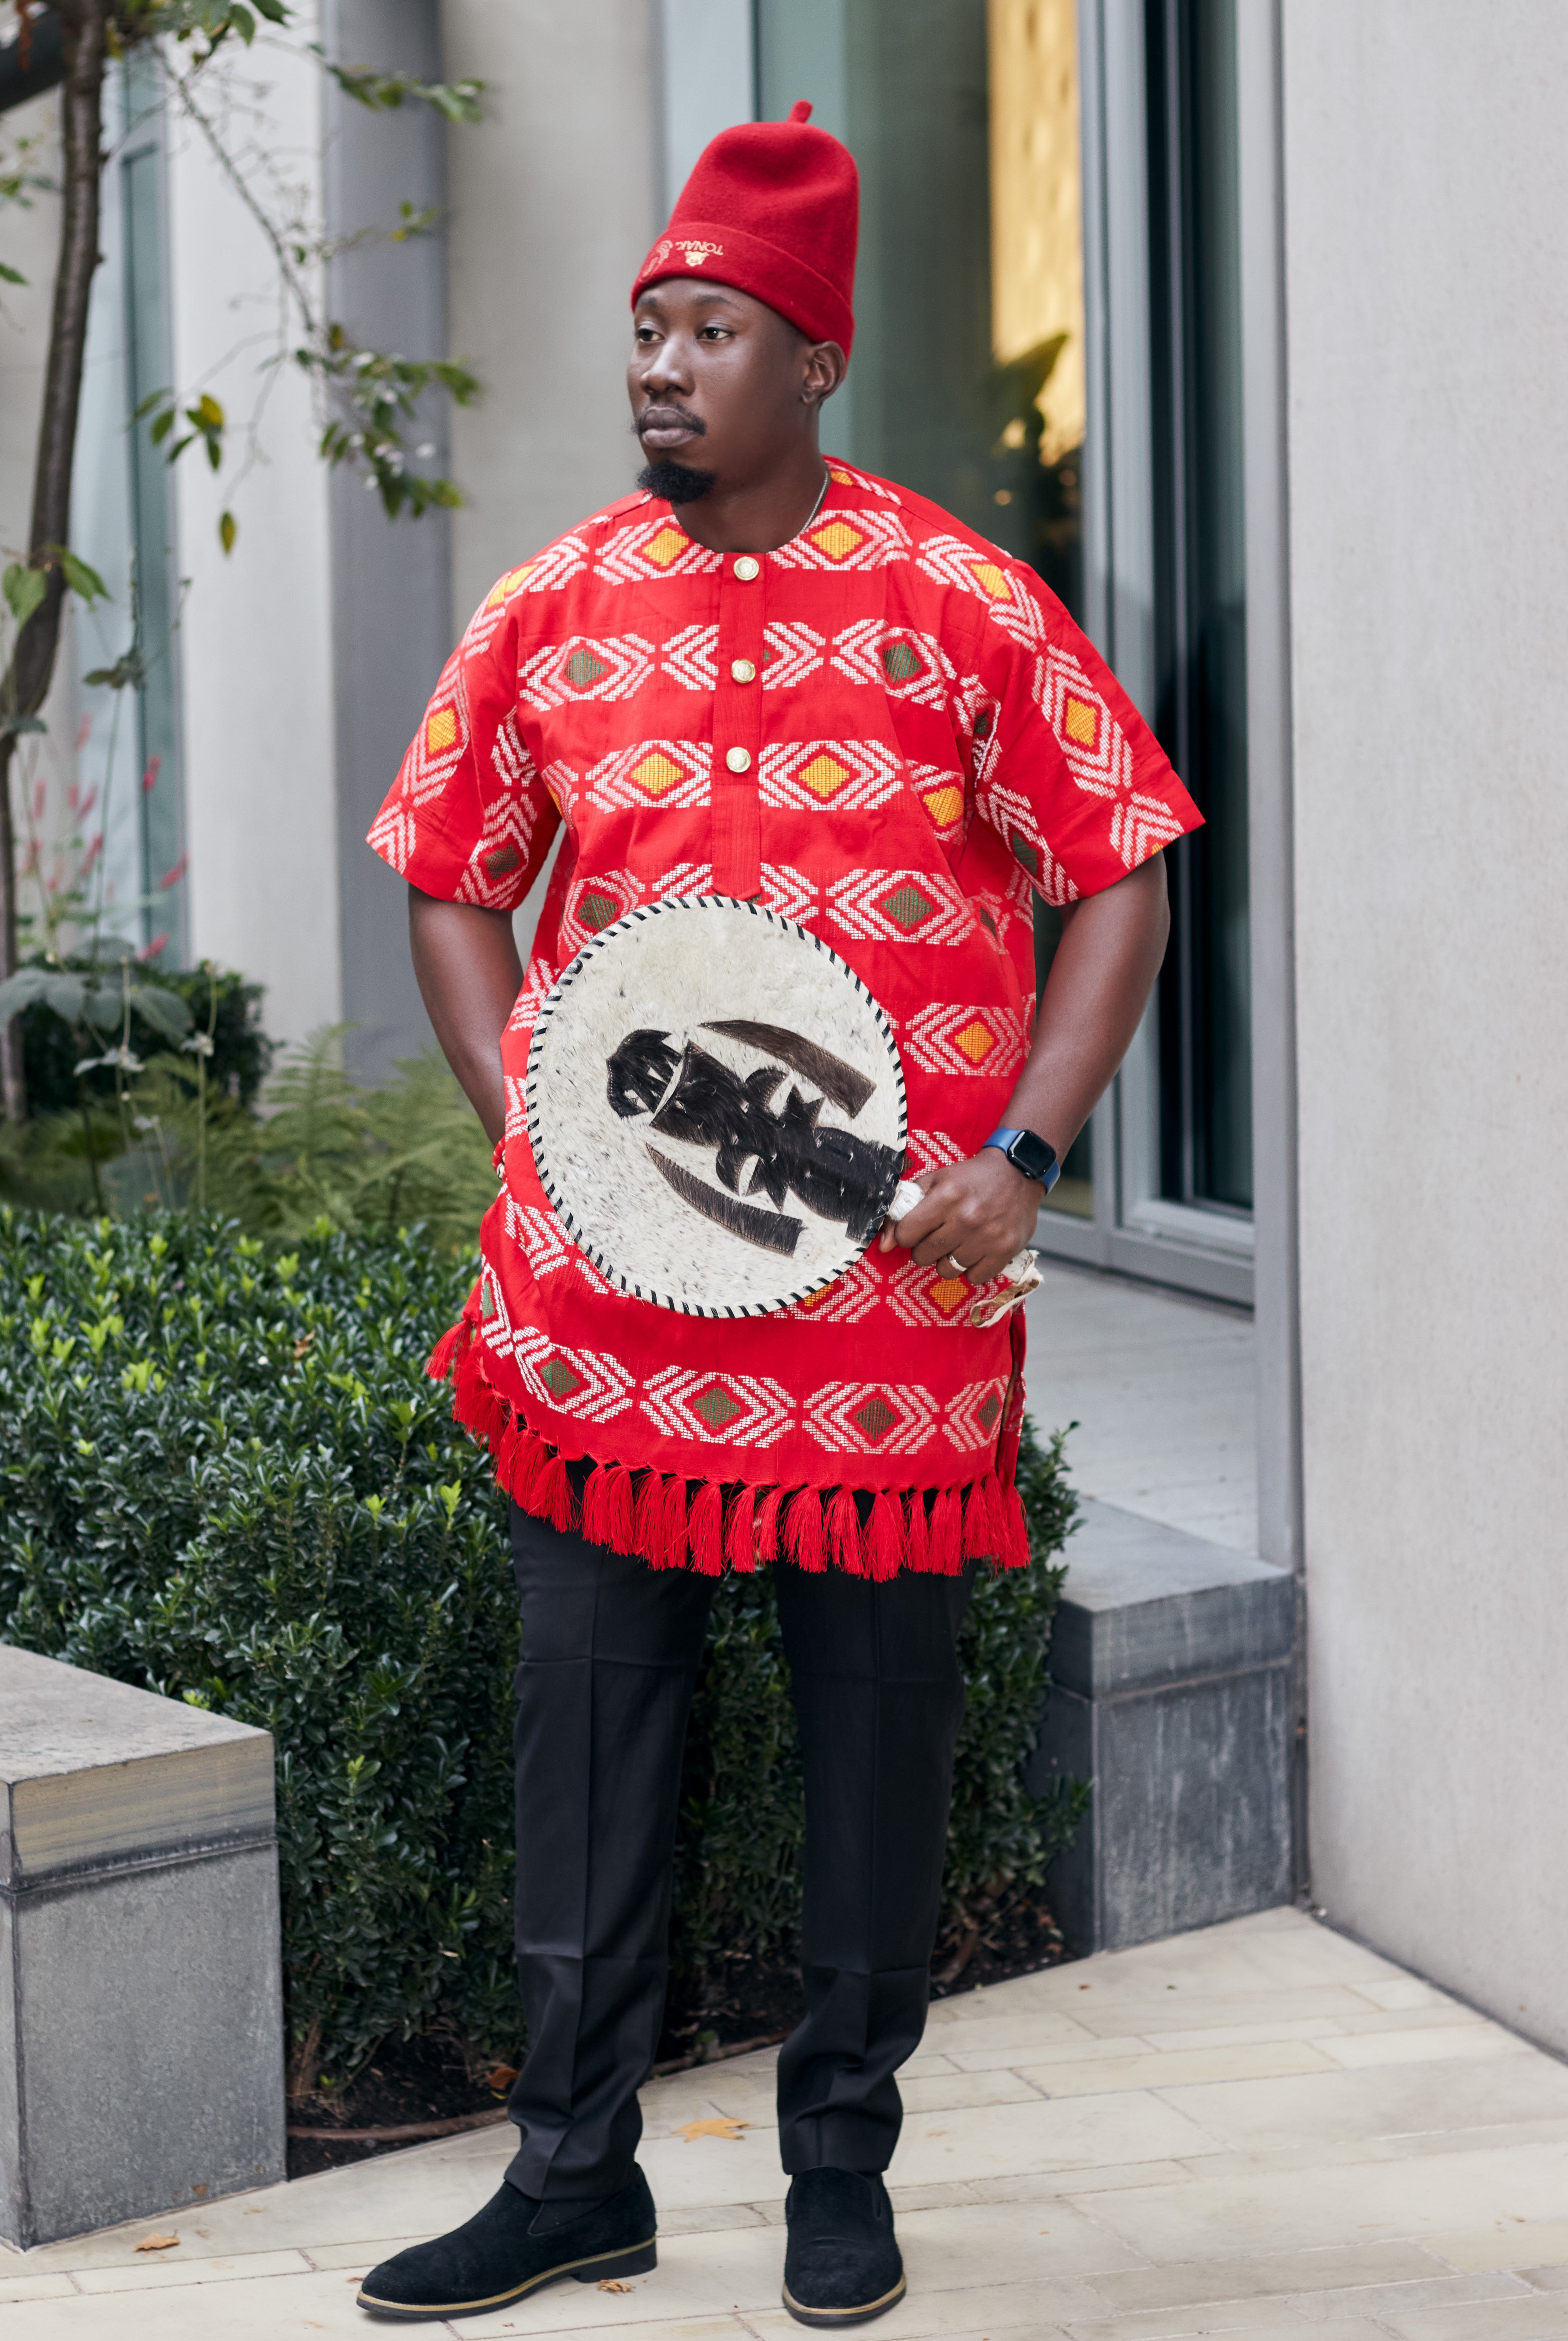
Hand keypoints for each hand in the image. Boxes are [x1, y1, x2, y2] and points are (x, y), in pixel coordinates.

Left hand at [878, 1151, 1041, 1284]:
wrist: (1017, 1172)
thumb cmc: (970, 1178)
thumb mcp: (935, 1182)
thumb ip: (904, 1210)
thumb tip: (884, 1245)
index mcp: (946, 1196)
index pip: (906, 1235)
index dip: (908, 1234)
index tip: (918, 1229)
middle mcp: (967, 1218)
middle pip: (924, 1256)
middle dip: (926, 1248)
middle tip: (939, 1235)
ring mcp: (987, 1237)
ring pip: (947, 1270)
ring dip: (948, 1260)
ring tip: (959, 1242)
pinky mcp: (1005, 1250)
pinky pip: (974, 1277)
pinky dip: (972, 1268)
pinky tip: (977, 1250)